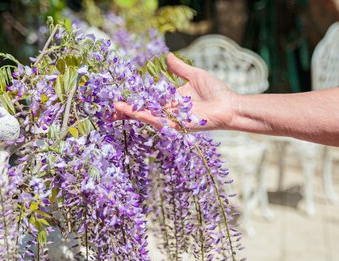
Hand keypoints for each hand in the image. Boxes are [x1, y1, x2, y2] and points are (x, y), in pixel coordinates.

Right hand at [114, 53, 236, 130]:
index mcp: (169, 101)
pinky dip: (146, 117)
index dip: (132, 101)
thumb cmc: (216, 92)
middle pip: (142, 113)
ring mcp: (172, 120)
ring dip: (131, 114)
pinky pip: (160, 121)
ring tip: (116, 110)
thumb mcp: (194, 75)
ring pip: (147, 117)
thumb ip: (179, 68)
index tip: (117, 99)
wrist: (230, 105)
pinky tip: (134, 113)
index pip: (147, 101)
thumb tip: (168, 56)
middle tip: (108, 112)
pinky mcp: (178, 126)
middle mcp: (168, 112)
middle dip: (125, 113)